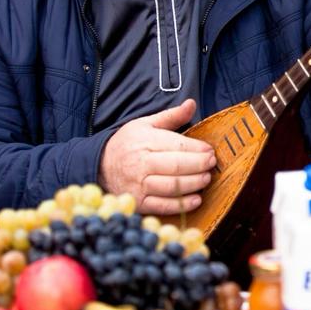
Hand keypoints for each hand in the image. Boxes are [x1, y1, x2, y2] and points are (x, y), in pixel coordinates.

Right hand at [97, 99, 215, 214]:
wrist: (99, 166)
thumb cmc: (127, 143)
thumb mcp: (145, 124)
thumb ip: (171, 116)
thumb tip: (192, 103)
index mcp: (144, 142)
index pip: (177, 146)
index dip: (198, 149)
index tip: (210, 150)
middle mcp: (141, 164)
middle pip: (177, 166)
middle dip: (199, 165)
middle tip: (211, 164)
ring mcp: (138, 185)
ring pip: (172, 187)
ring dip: (194, 184)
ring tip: (206, 179)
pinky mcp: (138, 202)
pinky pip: (163, 206)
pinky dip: (182, 204)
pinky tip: (196, 200)